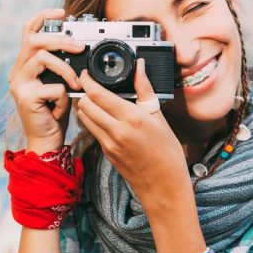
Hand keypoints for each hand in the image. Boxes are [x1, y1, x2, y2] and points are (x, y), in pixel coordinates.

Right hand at [9, 8, 85, 152]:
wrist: (46, 142)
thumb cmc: (54, 114)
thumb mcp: (59, 84)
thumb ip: (61, 65)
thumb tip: (78, 46)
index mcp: (24, 65)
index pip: (28, 31)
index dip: (43, 17)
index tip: (62, 12)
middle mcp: (17, 72)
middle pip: (35, 40)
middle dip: (61, 39)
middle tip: (80, 47)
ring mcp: (18, 84)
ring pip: (43, 58)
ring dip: (66, 69)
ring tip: (76, 84)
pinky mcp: (25, 97)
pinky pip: (53, 86)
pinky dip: (63, 98)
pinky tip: (60, 110)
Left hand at [75, 59, 190, 210]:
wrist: (164, 186)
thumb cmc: (167, 152)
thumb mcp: (160, 117)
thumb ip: (145, 90)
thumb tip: (139, 66)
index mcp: (131, 118)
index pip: (98, 94)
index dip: (87, 80)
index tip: (87, 72)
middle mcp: (116, 131)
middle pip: (85, 105)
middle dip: (84, 92)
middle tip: (91, 85)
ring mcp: (108, 144)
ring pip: (84, 118)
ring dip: (86, 106)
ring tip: (95, 100)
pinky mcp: (106, 153)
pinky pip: (92, 131)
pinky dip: (93, 120)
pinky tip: (103, 117)